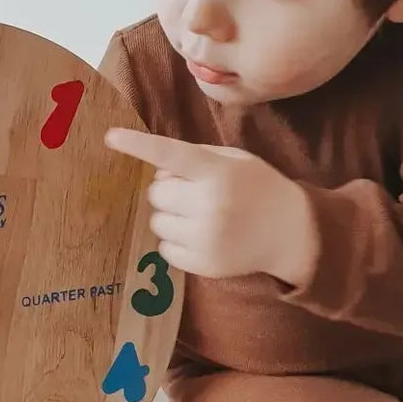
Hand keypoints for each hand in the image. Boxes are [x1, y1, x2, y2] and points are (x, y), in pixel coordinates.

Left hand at [104, 127, 315, 284]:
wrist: (291, 232)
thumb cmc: (257, 188)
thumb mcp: (234, 160)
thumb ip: (195, 158)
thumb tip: (157, 173)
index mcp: (218, 172)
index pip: (171, 154)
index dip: (139, 145)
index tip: (111, 137)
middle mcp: (209, 205)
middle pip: (156, 193)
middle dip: (168, 190)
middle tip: (194, 193)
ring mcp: (205, 239)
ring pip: (157, 222)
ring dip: (171, 216)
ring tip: (200, 216)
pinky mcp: (202, 264)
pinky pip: (164, 249)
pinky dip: (176, 241)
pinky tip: (202, 236)